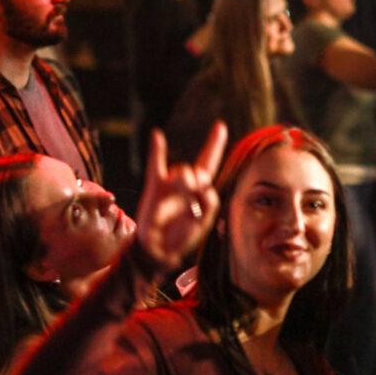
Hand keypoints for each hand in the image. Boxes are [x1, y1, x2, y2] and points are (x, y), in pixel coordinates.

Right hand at [136, 122, 226, 271]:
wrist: (161, 248)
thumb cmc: (184, 236)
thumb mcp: (205, 220)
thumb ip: (210, 200)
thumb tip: (201, 181)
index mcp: (200, 191)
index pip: (209, 163)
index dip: (215, 145)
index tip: (220, 126)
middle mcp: (186, 184)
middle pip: (200, 169)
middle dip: (202, 178)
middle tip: (198, 187)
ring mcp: (170, 184)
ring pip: (184, 170)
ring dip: (187, 180)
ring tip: (184, 191)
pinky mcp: (155, 187)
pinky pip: (156, 165)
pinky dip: (157, 150)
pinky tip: (157, 135)